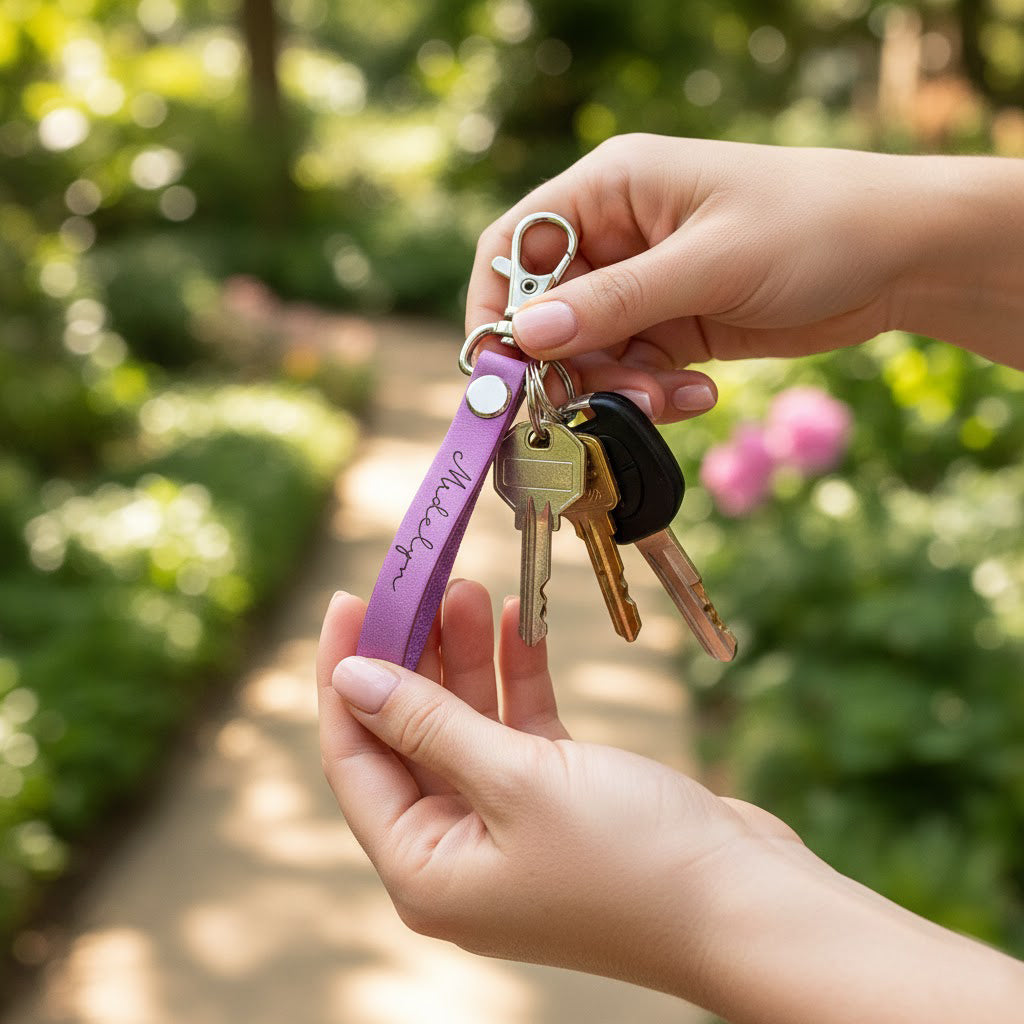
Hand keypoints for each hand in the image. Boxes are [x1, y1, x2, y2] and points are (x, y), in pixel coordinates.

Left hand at [317, 579, 801, 996]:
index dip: (345, 675)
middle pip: (410, 735)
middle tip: (421, 584)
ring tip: (469, 589)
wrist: (749, 905)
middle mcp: (458, 854)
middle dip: (415, 656)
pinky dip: (517, 680)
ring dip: (468, 658)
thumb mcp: (514, 779)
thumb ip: (428, 723)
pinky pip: (520, 730)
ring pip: (466, 725)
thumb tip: (351, 678)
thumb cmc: (632, 859)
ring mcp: (510, 828)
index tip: (349, 601)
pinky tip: (520, 624)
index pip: (354, 758)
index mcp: (425, 871)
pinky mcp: (559, 802)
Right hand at [467, 135, 1023, 413]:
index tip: (503, 369)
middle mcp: (617, 236)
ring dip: (618, 386)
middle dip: (571, 364)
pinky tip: (698, 392)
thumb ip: (616, 301)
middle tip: (605, 399)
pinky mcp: (672, 325)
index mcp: (610, 190)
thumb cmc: (812, 226)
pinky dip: (653, 392)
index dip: (496, 307)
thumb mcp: (709, 263)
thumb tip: (526, 336)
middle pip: (547, 312)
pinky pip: (632, 370)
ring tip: (669, 396)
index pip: (514, 246)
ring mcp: (645, 284)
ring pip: (589, 353)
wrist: (902, 257)